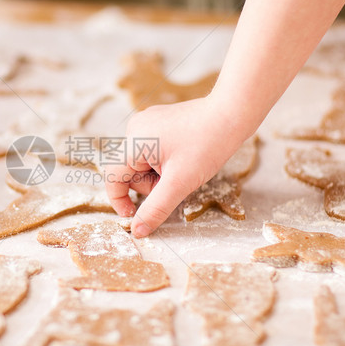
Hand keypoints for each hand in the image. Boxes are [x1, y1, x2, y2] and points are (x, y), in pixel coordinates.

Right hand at [104, 97, 243, 236]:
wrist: (232, 115)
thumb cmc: (208, 144)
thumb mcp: (180, 183)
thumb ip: (155, 209)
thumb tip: (137, 231)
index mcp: (134, 141)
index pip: (112, 177)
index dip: (119, 201)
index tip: (134, 216)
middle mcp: (135, 129)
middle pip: (130, 172)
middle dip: (150, 184)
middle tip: (176, 182)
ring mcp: (147, 124)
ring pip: (142, 164)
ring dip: (158, 175)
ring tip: (183, 169)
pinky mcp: (159, 123)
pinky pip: (152, 152)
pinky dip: (164, 163)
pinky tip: (183, 158)